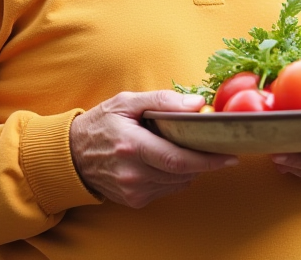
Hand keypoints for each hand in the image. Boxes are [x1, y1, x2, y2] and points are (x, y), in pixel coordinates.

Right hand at [69, 90, 237, 207]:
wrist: (70, 156)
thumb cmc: (100, 124)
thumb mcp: (126, 102)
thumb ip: (162, 101)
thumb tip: (197, 103)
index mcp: (131, 146)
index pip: (177, 159)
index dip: (207, 160)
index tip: (229, 156)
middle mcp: (132, 173)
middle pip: (182, 173)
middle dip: (205, 163)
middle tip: (221, 151)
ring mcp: (132, 190)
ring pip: (178, 182)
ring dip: (189, 168)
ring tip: (184, 148)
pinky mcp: (134, 200)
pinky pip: (167, 189)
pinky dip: (175, 176)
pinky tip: (165, 161)